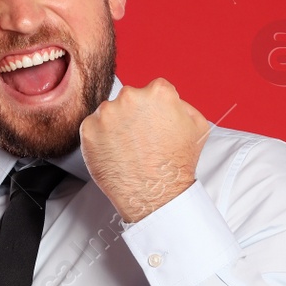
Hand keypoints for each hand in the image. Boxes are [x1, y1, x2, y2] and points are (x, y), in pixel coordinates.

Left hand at [79, 78, 208, 223]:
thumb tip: (169, 99)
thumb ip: (182, 104)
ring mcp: (106, 113)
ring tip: (129, 148)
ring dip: (116, 126)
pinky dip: (100, 139)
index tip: (154, 124)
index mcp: (157, 92)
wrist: (155, 194)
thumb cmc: (176, 164)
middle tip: (141, 139)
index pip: (153, 90)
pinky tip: (115, 153)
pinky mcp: (88, 130)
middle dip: (133, 115)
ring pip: (110, 113)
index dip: (155, 109)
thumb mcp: (197, 126)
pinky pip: (93, 128)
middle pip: (129, 99)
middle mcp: (129, 97)